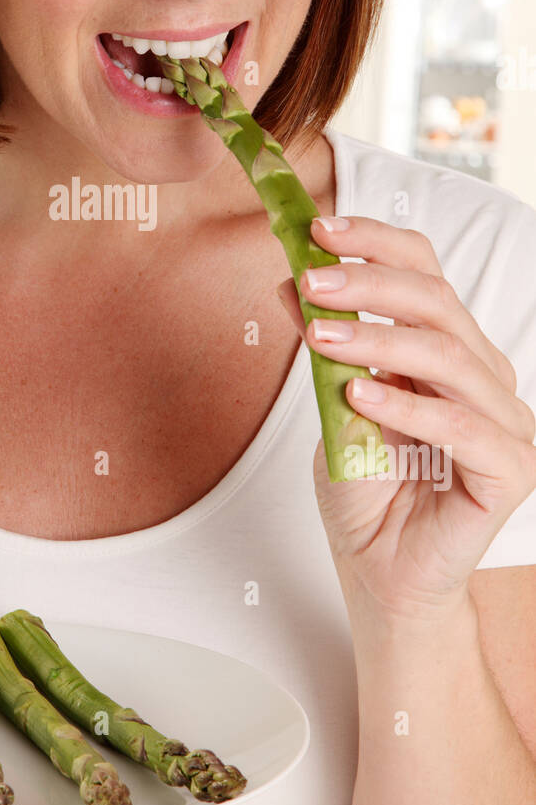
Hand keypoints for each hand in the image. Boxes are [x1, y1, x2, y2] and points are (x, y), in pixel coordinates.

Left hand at [276, 215, 535, 625]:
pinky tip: (359, 396)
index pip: (427, 274)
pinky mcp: (510, 469)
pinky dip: (407, 404)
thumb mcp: (333, 404)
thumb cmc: (365, 491)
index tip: (319, 230)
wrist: (380, 574)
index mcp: (450, 350)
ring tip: (319, 338)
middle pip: (437, 303)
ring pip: (448, 354)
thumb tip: (293, 282)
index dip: (377, 244)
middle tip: (311, 280)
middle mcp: (484, 376)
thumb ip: (325, 348)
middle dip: (369, 283)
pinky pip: (461, 424)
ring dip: (377, 338)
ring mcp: (505, 421)